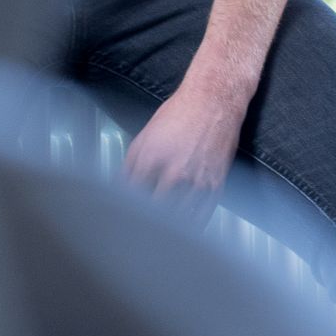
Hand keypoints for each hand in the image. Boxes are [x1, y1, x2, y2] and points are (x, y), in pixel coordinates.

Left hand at [121, 78, 244, 227]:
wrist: (214, 101)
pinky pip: (203, 217)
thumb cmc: (180, 114)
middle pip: (155, 214)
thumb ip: (129, 168)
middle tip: (139, 231)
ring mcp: (198, 182)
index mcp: (152, 161)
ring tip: (160, 234)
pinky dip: (191, 226)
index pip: (132, 200)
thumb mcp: (144, 137)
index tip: (124, 219)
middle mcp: (175, 173)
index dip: (126, 212)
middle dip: (146, 223)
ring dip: (169, 229)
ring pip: (180, 221)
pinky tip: (184, 227)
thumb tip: (119, 191)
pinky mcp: (216, 186)